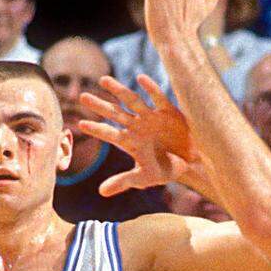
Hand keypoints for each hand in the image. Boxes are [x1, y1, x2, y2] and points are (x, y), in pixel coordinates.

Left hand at [78, 74, 197, 195]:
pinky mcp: (168, 111)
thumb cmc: (165, 170)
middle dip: (99, 105)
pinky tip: (140, 78)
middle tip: (81, 97)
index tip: (80, 124)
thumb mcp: (143, 178)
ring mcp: (151, 117)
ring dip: (118, 91)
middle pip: (115, 114)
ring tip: (103, 80)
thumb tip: (101, 192)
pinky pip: (158, 98)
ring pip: (132, 101)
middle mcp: (137, 126)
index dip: (96, 130)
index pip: (109, 134)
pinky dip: (150, 88)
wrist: (191, 164)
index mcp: (129, 141)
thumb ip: (123, 181)